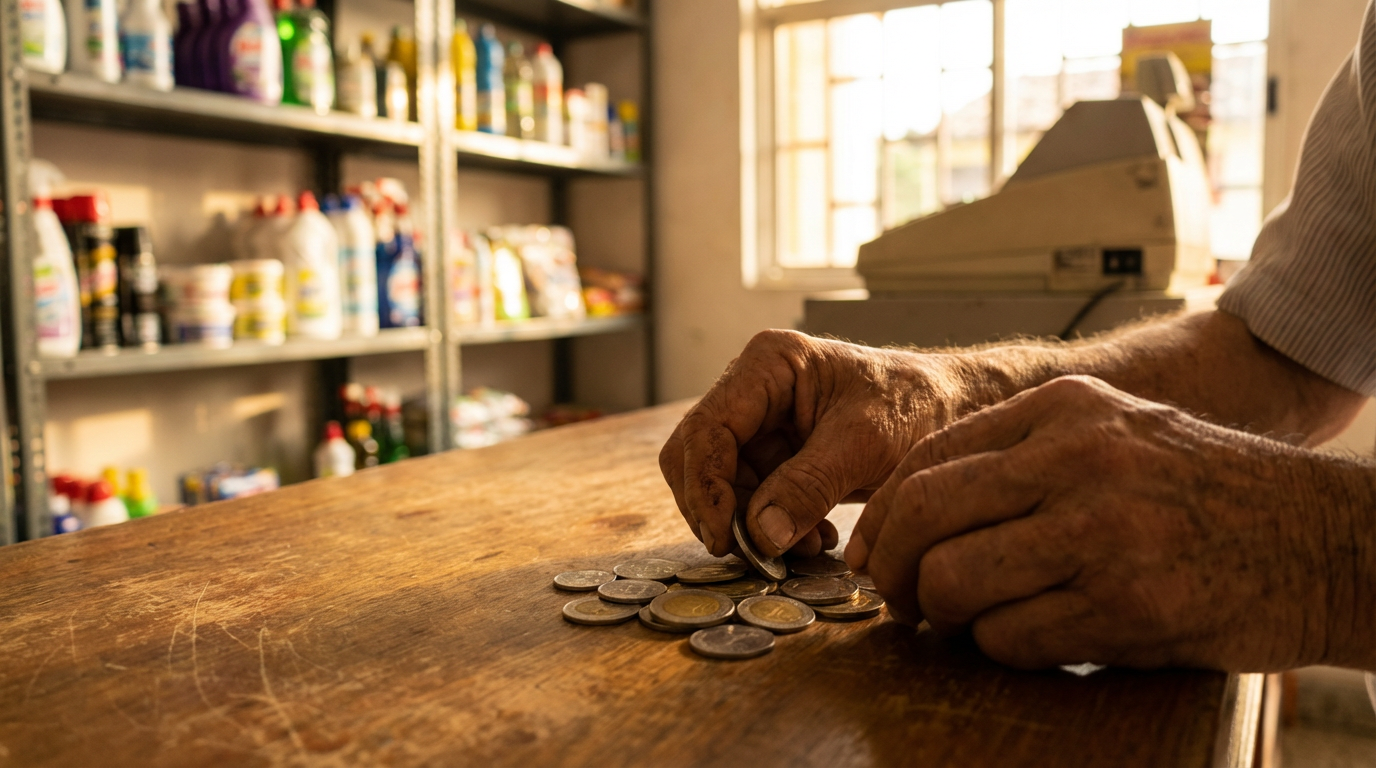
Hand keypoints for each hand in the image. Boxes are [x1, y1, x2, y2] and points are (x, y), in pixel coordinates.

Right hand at [660, 330, 967, 557]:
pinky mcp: (778, 454)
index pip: (706, 429)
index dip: (705, 487)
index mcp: (769, 364)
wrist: (954, 411)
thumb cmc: (917, 407)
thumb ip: (809, 486)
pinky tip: (814, 538)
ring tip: (805, 548)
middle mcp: (754, 389)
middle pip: (700, 459)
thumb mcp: (865, 445)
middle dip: (725, 511)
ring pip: (723, 486)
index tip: (724, 539)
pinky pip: (752, 498)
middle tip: (758, 555)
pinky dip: (773, 527)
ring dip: (753, 526)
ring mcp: (763, 423)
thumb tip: (760, 534)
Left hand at [847, 375, 1369, 670]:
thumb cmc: (1209, 490)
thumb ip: (1021, 459)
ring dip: (946, 616)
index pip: (927, 459)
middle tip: (899, 599)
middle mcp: (1076, 460)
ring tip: (968, 621)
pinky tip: (1035, 635)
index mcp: (1064, 410)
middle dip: (892, 569)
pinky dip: (1004, 648)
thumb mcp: (1115, 433)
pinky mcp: (1126, 605)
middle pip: (923, 517)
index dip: (884, 517)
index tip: (872, 552)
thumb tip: (918, 513)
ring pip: (954, 581)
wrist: (1323, 537)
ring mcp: (1101, 532)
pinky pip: (1011, 638)